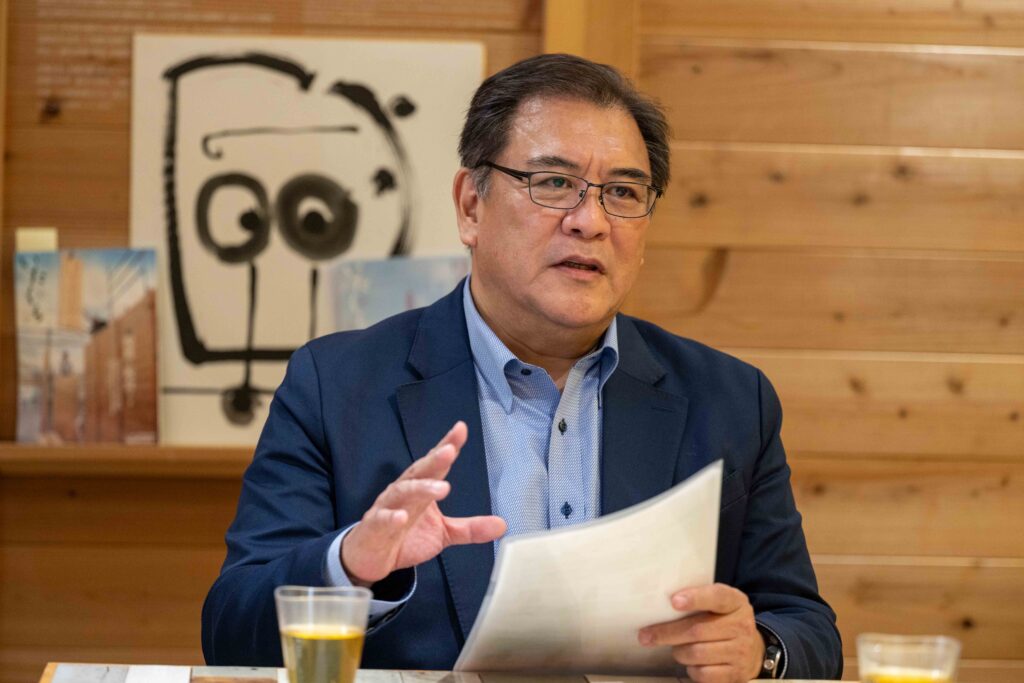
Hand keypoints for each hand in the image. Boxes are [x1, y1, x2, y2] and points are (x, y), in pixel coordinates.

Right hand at [341, 421, 506, 585]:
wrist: (370, 556)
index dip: (447, 445)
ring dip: (420, 487)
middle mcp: (403, 492)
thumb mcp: (443, 533)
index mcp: (421, 488)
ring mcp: (387, 508)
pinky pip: (381, 519)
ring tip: (441, 487)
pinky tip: (401, 517)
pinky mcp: (373, 527)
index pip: (435, 464)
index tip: (461, 430)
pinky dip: (390, 517)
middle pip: (419, 472)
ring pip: (402, 491)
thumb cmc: (404, 537)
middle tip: (450, 451)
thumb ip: (470, 528)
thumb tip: (502, 525)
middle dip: (434, 460)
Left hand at [638, 583, 763, 682]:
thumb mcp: (719, 604)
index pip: (717, 597)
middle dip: (666, 633)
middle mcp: (741, 626)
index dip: (695, 598)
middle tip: (646, 635)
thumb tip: (661, 602)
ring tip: (676, 648)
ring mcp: (740, 651)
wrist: (753, 649)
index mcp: (735, 602)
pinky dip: (691, 669)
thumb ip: (699, 599)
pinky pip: (704, 674)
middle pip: (697, 630)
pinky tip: (691, 663)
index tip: (673, 601)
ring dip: (679, 652)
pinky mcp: (736, 674)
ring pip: (697, 653)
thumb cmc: (724, 621)